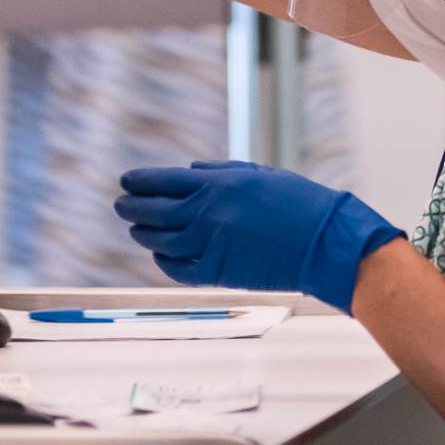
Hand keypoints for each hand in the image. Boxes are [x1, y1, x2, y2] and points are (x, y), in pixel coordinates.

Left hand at [115, 161, 403, 312]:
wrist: (324, 242)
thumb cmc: (298, 203)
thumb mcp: (259, 174)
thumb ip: (220, 173)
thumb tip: (189, 171)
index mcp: (218, 184)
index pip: (164, 181)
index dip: (141, 181)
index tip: (126, 181)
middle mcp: (207, 213)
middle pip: (155, 211)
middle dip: (133, 207)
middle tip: (120, 205)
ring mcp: (210, 244)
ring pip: (161, 240)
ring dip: (143, 233)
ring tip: (135, 228)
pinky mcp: (218, 273)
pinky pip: (178, 269)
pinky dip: (163, 260)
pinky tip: (158, 253)